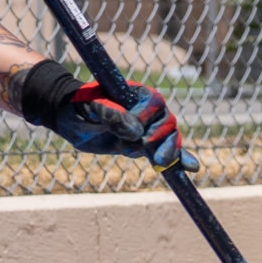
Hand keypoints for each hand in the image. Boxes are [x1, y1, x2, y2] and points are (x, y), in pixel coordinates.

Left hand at [18, 57, 185, 166]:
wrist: (71, 120)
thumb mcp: (90, 108)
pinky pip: (167, 152)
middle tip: (147, 149)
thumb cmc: (79, 107)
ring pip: (170, 138)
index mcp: (137, 93)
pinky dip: (180, 159)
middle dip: (161, 137)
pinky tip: (191, 168)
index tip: (133, 130)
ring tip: (159, 162)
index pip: (154, 103)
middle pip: (168, 122)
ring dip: (169, 150)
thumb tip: (135, 130)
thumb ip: (111, 114)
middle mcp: (147, 109)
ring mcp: (148, 128)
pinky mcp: (145, 145)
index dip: (148, 117)